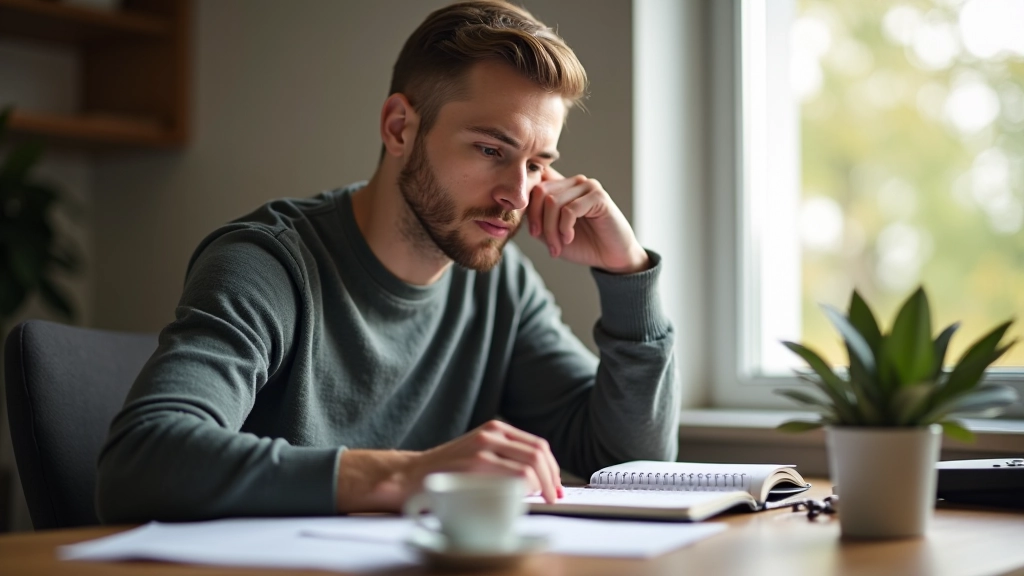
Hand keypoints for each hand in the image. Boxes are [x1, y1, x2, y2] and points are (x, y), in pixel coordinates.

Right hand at [335, 421, 561, 512]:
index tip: (556, 487)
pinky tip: (521, 499)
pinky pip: (514, 476)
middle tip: (554, 497)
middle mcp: (492, 433)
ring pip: (530, 464)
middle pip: (539, 454)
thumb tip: (539, 479)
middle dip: (553, 479)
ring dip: (543, 486)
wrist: (410, 475)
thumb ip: (504, 458)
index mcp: (496, 429)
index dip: (553, 469)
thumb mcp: (479, 453)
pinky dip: (525, 489)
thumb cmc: (447, 471)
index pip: (538, 445)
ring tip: (543, 501)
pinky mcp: (475, 464)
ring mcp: (483, 447)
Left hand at [526, 167, 649, 273]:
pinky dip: (565, 228)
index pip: (534, 183)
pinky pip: (569, 209)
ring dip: (551, 230)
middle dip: (538, 222)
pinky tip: (570, 238)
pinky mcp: (599, 196)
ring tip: (558, 246)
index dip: (527, 207)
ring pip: (553, 202)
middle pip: (540, 192)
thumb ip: (535, 217)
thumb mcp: (550, 233)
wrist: (611, 257)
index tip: (534, 233)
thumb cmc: (582, 244)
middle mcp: (573, 182)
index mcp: (561, 186)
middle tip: (547, 243)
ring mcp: (587, 186)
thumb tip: (517, 206)